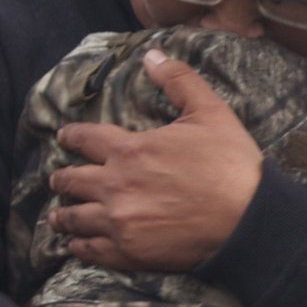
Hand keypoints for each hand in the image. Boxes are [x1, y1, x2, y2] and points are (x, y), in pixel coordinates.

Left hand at [49, 51, 263, 272]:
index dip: (71, 136)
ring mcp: (120, 221)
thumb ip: (178, 80)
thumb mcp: (210, 112)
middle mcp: (115, 185)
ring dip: (63, 214)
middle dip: (62, 177)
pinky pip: (91, 250)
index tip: (64, 137)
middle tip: (57, 178)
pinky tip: (75, 244)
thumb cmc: (231, 165)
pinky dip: (79, 245)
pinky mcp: (129, 252)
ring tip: (57, 214)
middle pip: (73, 180)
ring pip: (75, 217)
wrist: (248, 220)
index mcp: (130, 150)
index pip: (86, 138)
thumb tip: (152, 54)